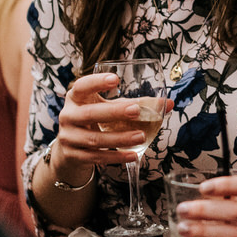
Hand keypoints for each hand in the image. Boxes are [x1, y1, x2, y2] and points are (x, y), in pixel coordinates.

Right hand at [48, 72, 163, 187]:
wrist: (71, 148)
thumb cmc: (95, 121)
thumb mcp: (108, 108)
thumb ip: (135, 104)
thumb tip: (167, 103)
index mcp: (76, 98)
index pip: (82, 86)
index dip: (96, 82)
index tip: (115, 80)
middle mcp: (68, 115)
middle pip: (90, 113)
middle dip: (114, 112)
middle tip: (136, 110)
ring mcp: (69, 137)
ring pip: (95, 139)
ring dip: (120, 138)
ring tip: (141, 136)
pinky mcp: (74, 155)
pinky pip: (97, 157)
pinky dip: (116, 157)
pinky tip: (133, 155)